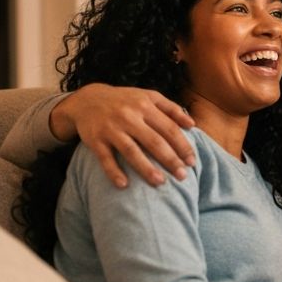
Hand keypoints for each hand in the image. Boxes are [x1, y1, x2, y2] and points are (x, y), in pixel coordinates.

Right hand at [51, 84, 195, 188]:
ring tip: (160, 182)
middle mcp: (129, 117)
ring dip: (146, 168)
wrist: (89, 99)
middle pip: (153, 141)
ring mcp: (111, 129)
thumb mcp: (149, 96)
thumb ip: (172, 108)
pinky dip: (114, 172)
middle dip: (170, 159)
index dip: (182, 145)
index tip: (192, 161)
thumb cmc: (126, 101)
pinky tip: (124, 185)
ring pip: (131, 151)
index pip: (169, 128)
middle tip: (182, 176)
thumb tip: (192, 124)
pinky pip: (105, 158)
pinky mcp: (95, 140)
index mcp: (145, 106)